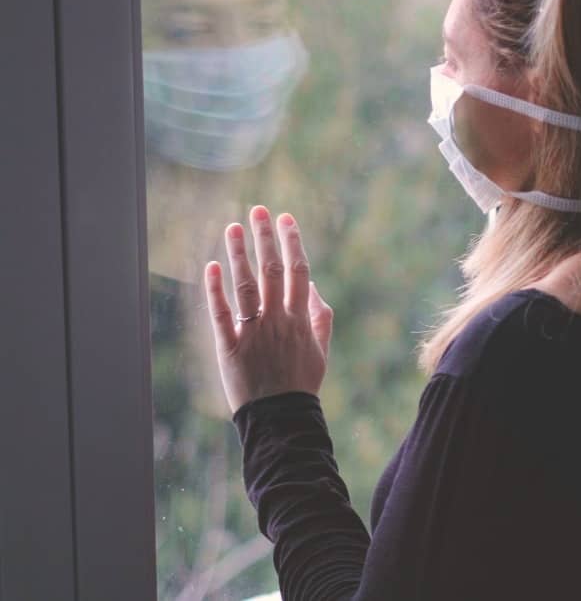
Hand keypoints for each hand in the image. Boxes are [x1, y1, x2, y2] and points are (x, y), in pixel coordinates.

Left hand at [203, 205, 332, 413]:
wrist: (281, 418)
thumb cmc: (301, 383)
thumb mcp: (321, 350)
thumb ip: (321, 316)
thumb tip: (313, 286)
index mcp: (300, 319)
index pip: (299, 271)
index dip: (293, 242)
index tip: (286, 219)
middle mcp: (277, 321)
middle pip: (272, 271)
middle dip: (265, 238)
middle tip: (259, 210)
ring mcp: (253, 333)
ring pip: (246, 286)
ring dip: (239, 254)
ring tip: (232, 227)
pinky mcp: (230, 348)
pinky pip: (221, 314)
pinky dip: (215, 289)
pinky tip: (211, 265)